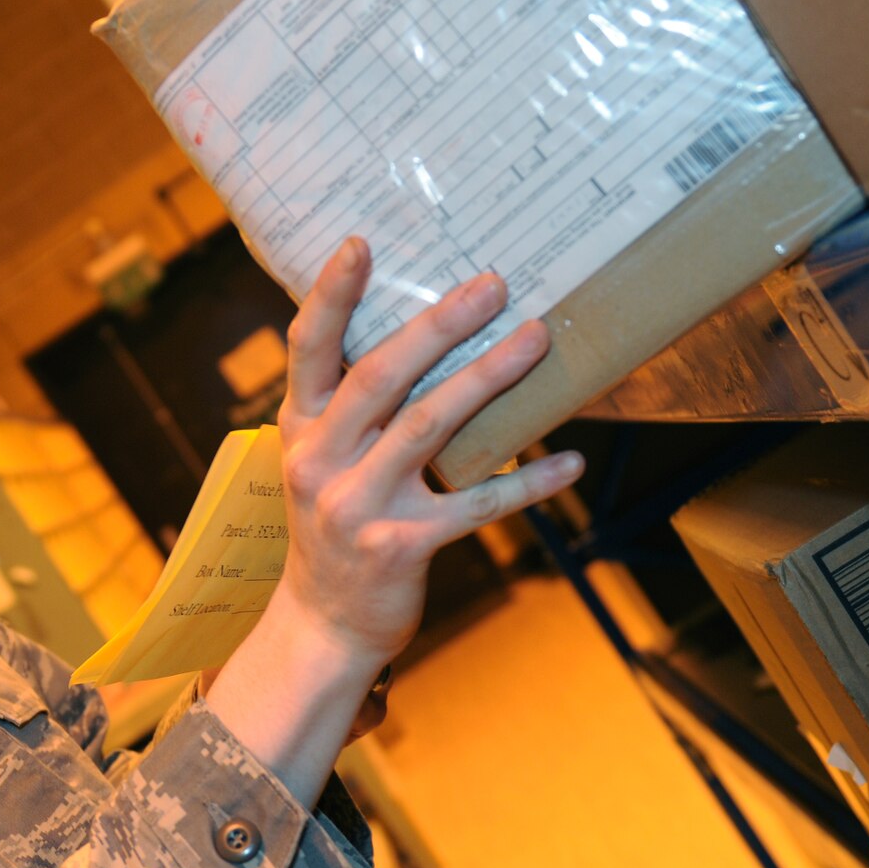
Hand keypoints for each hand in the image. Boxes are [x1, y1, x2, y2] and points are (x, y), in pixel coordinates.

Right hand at [204, 237, 582, 800]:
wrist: (324, 624)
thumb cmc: (333, 525)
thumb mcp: (321, 461)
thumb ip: (349, 407)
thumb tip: (418, 333)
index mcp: (300, 429)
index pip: (307, 350)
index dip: (331, 296)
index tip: (360, 243)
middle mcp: (321, 461)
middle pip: (379, 377)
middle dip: (437, 326)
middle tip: (492, 285)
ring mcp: (359, 505)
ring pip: (428, 427)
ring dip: (488, 379)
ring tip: (536, 339)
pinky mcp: (402, 546)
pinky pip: (475, 503)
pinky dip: (526, 480)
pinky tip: (568, 460)